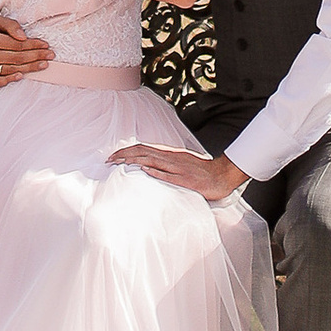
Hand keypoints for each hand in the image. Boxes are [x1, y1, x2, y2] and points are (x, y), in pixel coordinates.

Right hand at [0, 10, 54, 87]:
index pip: (17, 45)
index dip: (33, 45)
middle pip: (16, 58)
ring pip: (10, 69)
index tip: (46, 45)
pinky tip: (21, 76)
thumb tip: (24, 37)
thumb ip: (11, 26)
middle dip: (36, 57)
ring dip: (29, 68)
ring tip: (43, 65)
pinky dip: (9, 79)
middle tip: (50, 56)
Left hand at [111, 143, 249, 201]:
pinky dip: (157, 173)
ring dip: (136, 162)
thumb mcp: (181, 164)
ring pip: (154, 162)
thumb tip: (149, 168)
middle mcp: (172, 159)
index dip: (127, 151)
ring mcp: (179, 169)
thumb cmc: (201, 172)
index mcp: (170, 155)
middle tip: (108, 160)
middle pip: (144, 153)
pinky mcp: (187, 181)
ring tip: (120, 163)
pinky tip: (146, 172)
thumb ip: (166, 165)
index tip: (113, 156)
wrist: (222, 175)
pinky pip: (170, 176)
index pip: (144, 149)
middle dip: (125, 155)